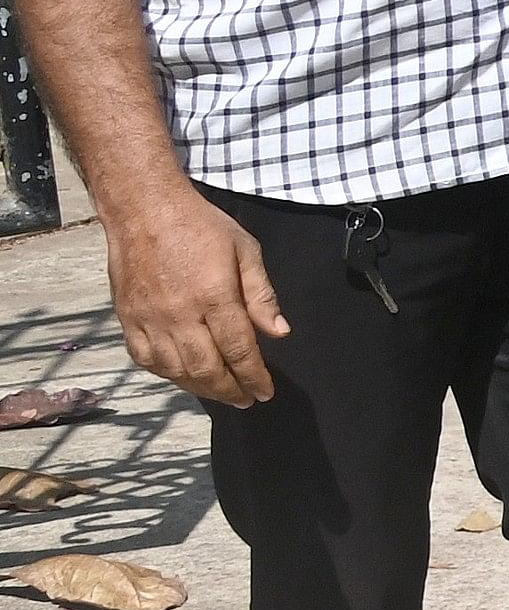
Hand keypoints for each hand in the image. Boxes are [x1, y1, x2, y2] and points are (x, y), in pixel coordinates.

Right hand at [104, 184, 287, 406]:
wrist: (144, 210)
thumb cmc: (200, 226)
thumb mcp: (245, 250)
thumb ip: (261, 295)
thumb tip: (280, 332)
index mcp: (214, 296)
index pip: (239, 350)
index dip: (254, 376)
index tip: (265, 392)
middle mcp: (179, 314)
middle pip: (207, 368)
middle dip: (230, 390)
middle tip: (246, 400)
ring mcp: (149, 319)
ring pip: (175, 370)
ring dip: (200, 388)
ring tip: (220, 392)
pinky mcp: (127, 318)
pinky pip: (145, 359)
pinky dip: (166, 374)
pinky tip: (182, 376)